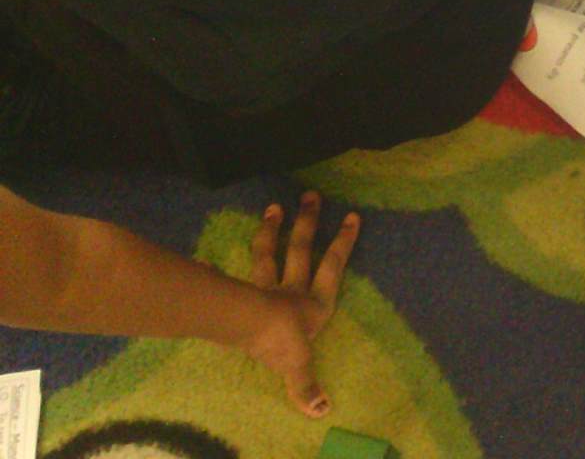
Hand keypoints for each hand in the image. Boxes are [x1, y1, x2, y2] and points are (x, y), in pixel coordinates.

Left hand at [241, 192, 358, 418]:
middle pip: (300, 250)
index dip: (342, 244)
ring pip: (269, 254)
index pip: (332, 267)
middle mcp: (291, 290)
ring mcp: (263, 288)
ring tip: (273, 207)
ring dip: (271, 232)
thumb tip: (323, 410)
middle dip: (307, 223)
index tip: (351, 216)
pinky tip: (211, 256)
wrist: (246, 327)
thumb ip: (306, 384)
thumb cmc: (280, 341)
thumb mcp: (299, 365)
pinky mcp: (240, 293)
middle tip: (310, 195)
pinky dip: (222, 267)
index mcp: (312, 303)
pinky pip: (232, 277)